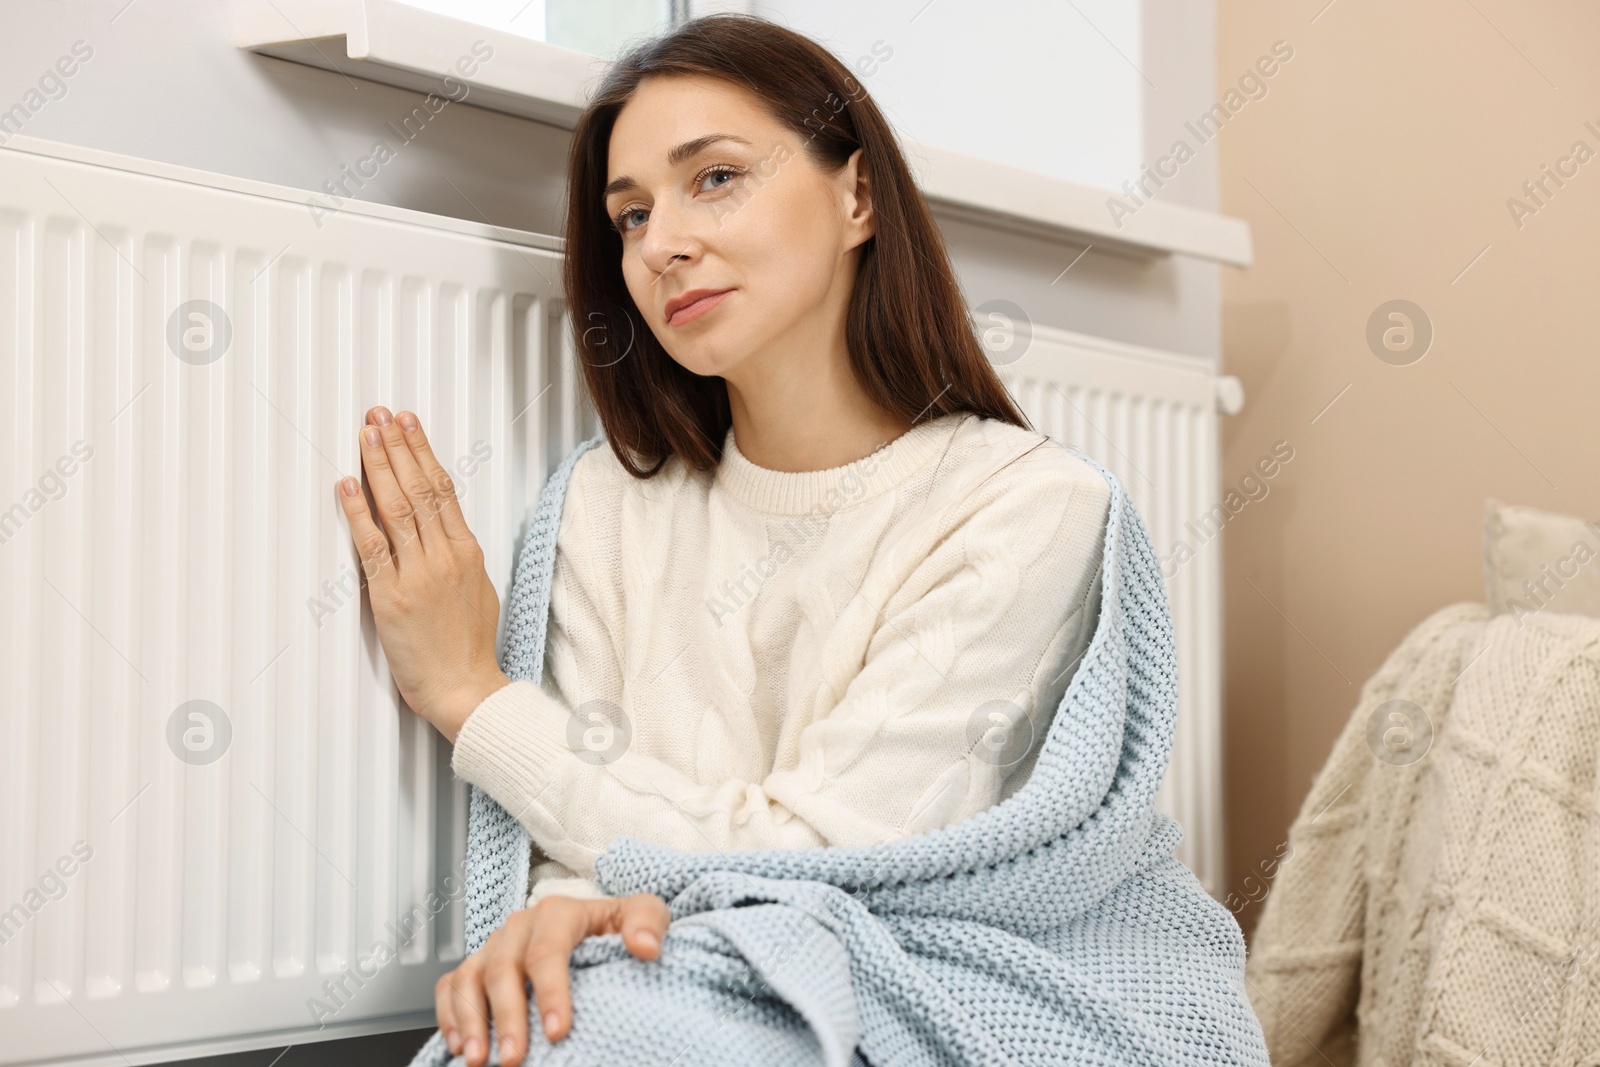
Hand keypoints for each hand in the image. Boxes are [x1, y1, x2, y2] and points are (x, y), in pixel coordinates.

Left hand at [338, 406, 508, 741]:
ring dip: (378, 466)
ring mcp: (418, 575)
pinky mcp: (391, 597)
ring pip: (397, 508)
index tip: (408, 425)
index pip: (443, 489)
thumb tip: (443, 526)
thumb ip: (459, 555)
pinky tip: (347, 485)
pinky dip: (357, 512)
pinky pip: (372, 546)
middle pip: (419, 488)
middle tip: (381, 415)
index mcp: (467, 552)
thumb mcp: (480, 590)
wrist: (465, 689)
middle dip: (398, 446)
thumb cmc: (470, 648)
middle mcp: (444, 556)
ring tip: (365, 434)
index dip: (423, 451)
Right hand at [435, 893, 671, 1065]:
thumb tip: (645, 946)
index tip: (558, 1031)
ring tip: (478, 1059)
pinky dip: (449, 1013)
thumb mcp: (644, 913)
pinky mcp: (477, 963)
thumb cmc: (617, 926)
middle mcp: (520, 925)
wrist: (595, 926)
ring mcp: (495, 945)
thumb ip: (647, 922)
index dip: (551, 992)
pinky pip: (451, 985)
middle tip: (515, 1058)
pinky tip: (458, 1045)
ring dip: (471, 1020)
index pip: (548, 951)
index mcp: (559, 912)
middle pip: (504, 969)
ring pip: (471, 977)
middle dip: (507, 1017)